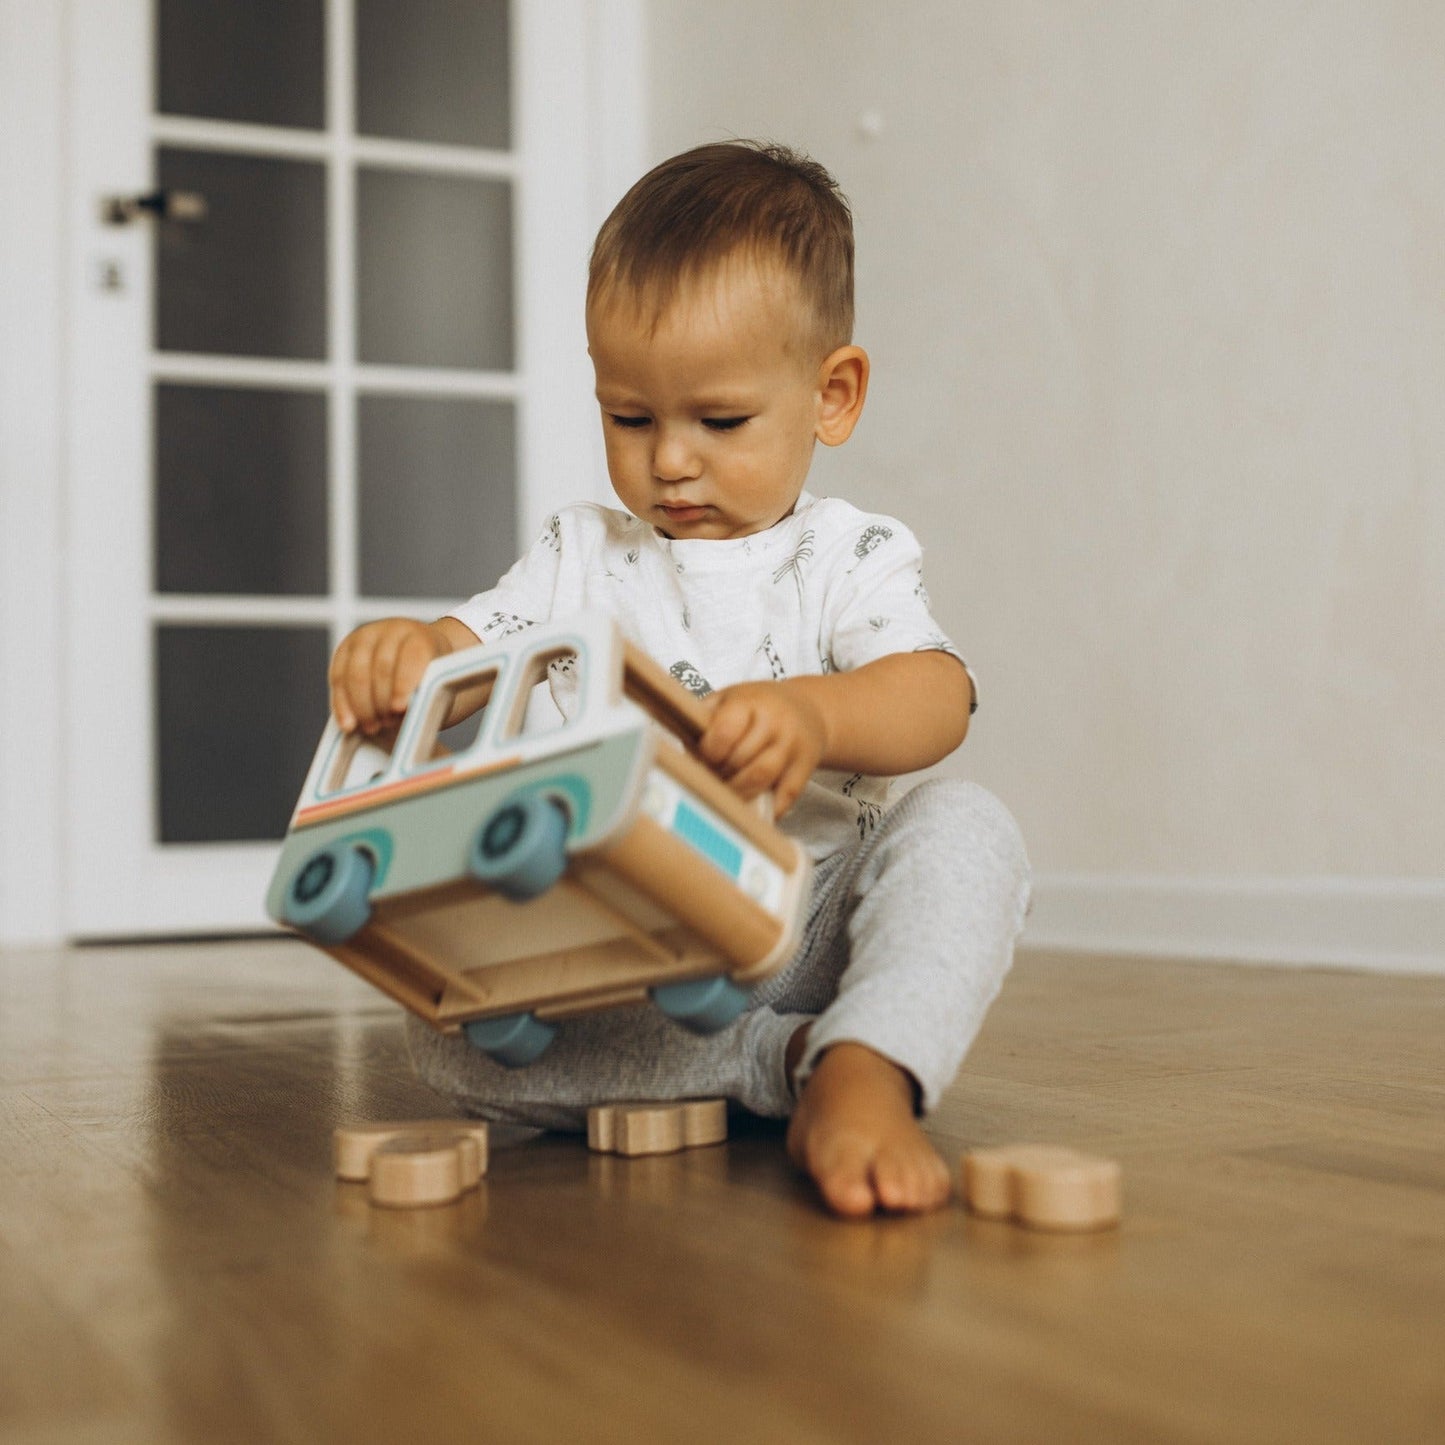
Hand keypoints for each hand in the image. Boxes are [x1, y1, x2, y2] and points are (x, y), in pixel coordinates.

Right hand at [329, 618, 450, 733]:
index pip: (411, 658)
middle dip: (380, 701)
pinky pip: (337, 678)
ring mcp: (364, 638)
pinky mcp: (344, 650)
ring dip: (361, 706)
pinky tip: (348, 724)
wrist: (419, 656)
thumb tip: (403, 717)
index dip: (403, 684)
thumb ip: (426, 696)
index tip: (399, 708)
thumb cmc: (430, 677)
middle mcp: (391, 631)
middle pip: (380, 667)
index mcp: (420, 637)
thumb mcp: (438, 683)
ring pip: (355, 674)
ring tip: (371, 727)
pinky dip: (341, 704)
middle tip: (385, 724)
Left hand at [697, 681, 826, 817]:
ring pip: (760, 779)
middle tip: (710, 779)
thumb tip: (675, 752)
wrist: (808, 709)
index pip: (724, 732)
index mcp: (750, 701)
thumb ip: (704, 720)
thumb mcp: (729, 699)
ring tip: (726, 792)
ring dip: (737, 793)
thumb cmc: (757, 707)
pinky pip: (783, 797)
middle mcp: (775, 722)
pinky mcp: (805, 769)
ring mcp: (793, 746)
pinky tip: (750, 807)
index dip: (708, 752)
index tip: (703, 757)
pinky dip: (764, 809)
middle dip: (719, 775)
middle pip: (740, 759)